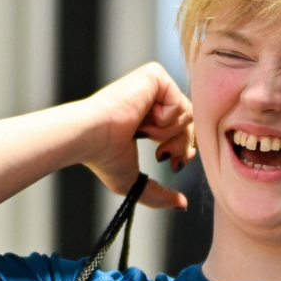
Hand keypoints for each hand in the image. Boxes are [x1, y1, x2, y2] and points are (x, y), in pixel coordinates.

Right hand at [82, 63, 195, 209]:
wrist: (90, 137)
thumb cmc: (103, 157)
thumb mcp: (134, 181)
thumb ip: (159, 194)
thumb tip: (182, 205)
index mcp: (148, 118)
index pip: (184, 129)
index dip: (185, 150)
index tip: (173, 165)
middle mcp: (151, 99)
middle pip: (190, 123)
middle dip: (181, 146)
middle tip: (161, 155)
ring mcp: (152, 85)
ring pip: (187, 113)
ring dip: (167, 133)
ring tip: (143, 133)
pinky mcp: (153, 75)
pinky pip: (179, 100)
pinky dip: (165, 117)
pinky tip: (143, 119)